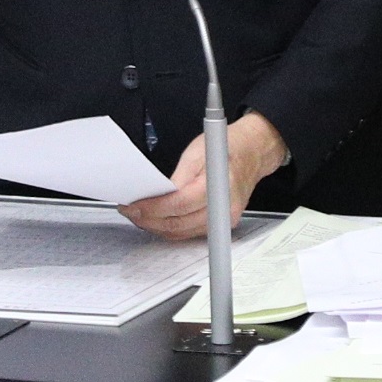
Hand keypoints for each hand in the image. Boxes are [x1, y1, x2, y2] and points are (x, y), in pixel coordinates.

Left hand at [120, 112, 287, 240]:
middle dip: (149, 220)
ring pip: (182, 233)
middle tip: (129, 212)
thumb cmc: (227, 148)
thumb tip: (156, 195)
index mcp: (216, 186)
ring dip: (158, 227)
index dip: (152, 209)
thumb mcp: (197, 152)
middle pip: (178, 224)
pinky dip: (172, 229)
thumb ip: (177, 177)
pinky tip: (158, 220)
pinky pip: (191, 232)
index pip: (178, 205)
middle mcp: (223, 209)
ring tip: (139, 216)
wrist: (252, 153)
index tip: (133, 207)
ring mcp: (224, 220)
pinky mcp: (222, 226)